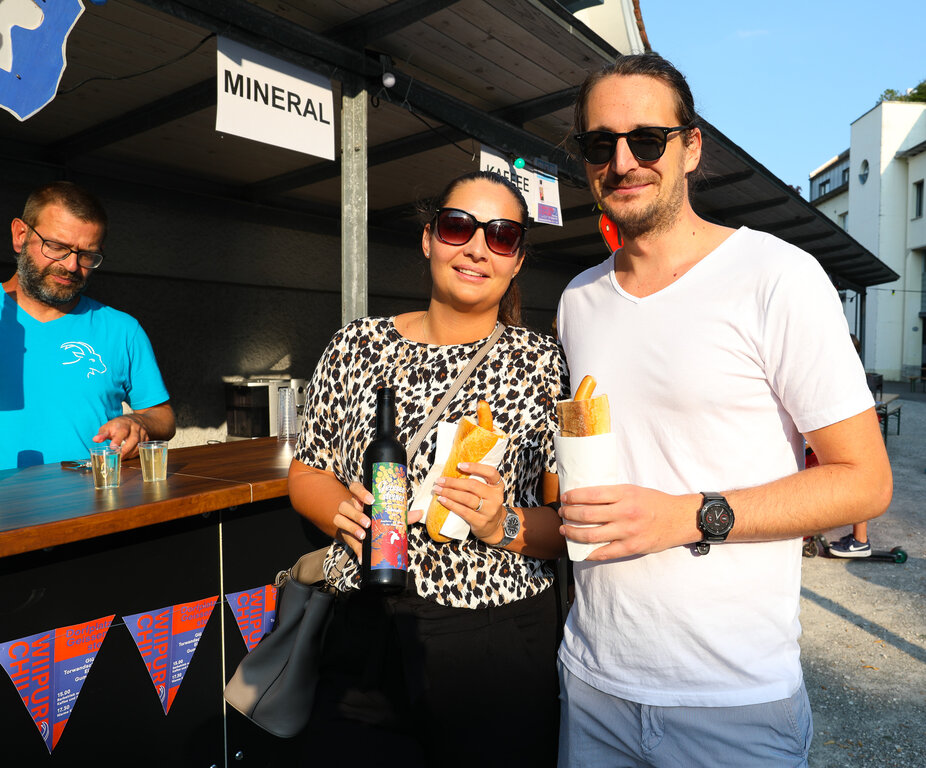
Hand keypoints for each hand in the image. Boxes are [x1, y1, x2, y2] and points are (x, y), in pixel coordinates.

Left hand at [92, 414, 149, 457]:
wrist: (135, 420)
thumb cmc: (119, 425)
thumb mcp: (109, 427)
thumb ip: (102, 434)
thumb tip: (95, 440)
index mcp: (124, 423)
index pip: (122, 431)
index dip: (118, 439)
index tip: (112, 447)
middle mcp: (135, 427)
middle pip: (134, 439)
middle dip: (126, 449)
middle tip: (118, 457)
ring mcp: (142, 433)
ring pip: (138, 445)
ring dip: (130, 453)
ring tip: (121, 458)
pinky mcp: (146, 438)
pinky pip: (141, 447)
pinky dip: (134, 453)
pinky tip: (127, 456)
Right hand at [335, 482, 422, 559]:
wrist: (358, 529)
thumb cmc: (374, 516)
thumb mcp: (386, 514)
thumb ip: (400, 513)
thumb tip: (420, 512)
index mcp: (359, 498)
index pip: (355, 487)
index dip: (361, 492)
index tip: (371, 499)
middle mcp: (349, 505)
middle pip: (345, 505)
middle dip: (356, 514)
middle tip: (368, 523)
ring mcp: (343, 518)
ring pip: (339, 518)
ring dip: (351, 527)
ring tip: (363, 536)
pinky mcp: (342, 532)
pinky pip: (344, 537)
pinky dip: (354, 547)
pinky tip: (362, 554)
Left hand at [432, 461, 505, 542]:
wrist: (493, 526)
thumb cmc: (486, 504)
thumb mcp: (487, 491)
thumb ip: (478, 481)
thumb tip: (454, 471)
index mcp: (498, 486)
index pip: (490, 472)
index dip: (475, 467)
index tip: (460, 465)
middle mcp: (495, 498)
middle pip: (473, 486)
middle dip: (453, 482)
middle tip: (440, 480)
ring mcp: (489, 511)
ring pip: (466, 498)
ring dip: (449, 493)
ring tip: (438, 489)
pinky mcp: (481, 522)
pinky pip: (463, 511)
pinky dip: (451, 504)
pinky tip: (442, 500)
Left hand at [559, 484, 698, 560]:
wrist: (679, 519)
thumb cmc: (655, 502)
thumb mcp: (634, 490)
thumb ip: (613, 495)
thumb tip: (586, 498)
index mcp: (625, 494)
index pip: (591, 495)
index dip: (573, 497)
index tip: (564, 498)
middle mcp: (625, 512)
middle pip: (586, 515)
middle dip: (568, 515)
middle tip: (562, 513)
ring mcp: (627, 531)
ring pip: (591, 535)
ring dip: (573, 533)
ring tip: (564, 530)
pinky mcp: (631, 547)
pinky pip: (605, 553)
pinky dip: (589, 553)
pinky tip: (580, 551)